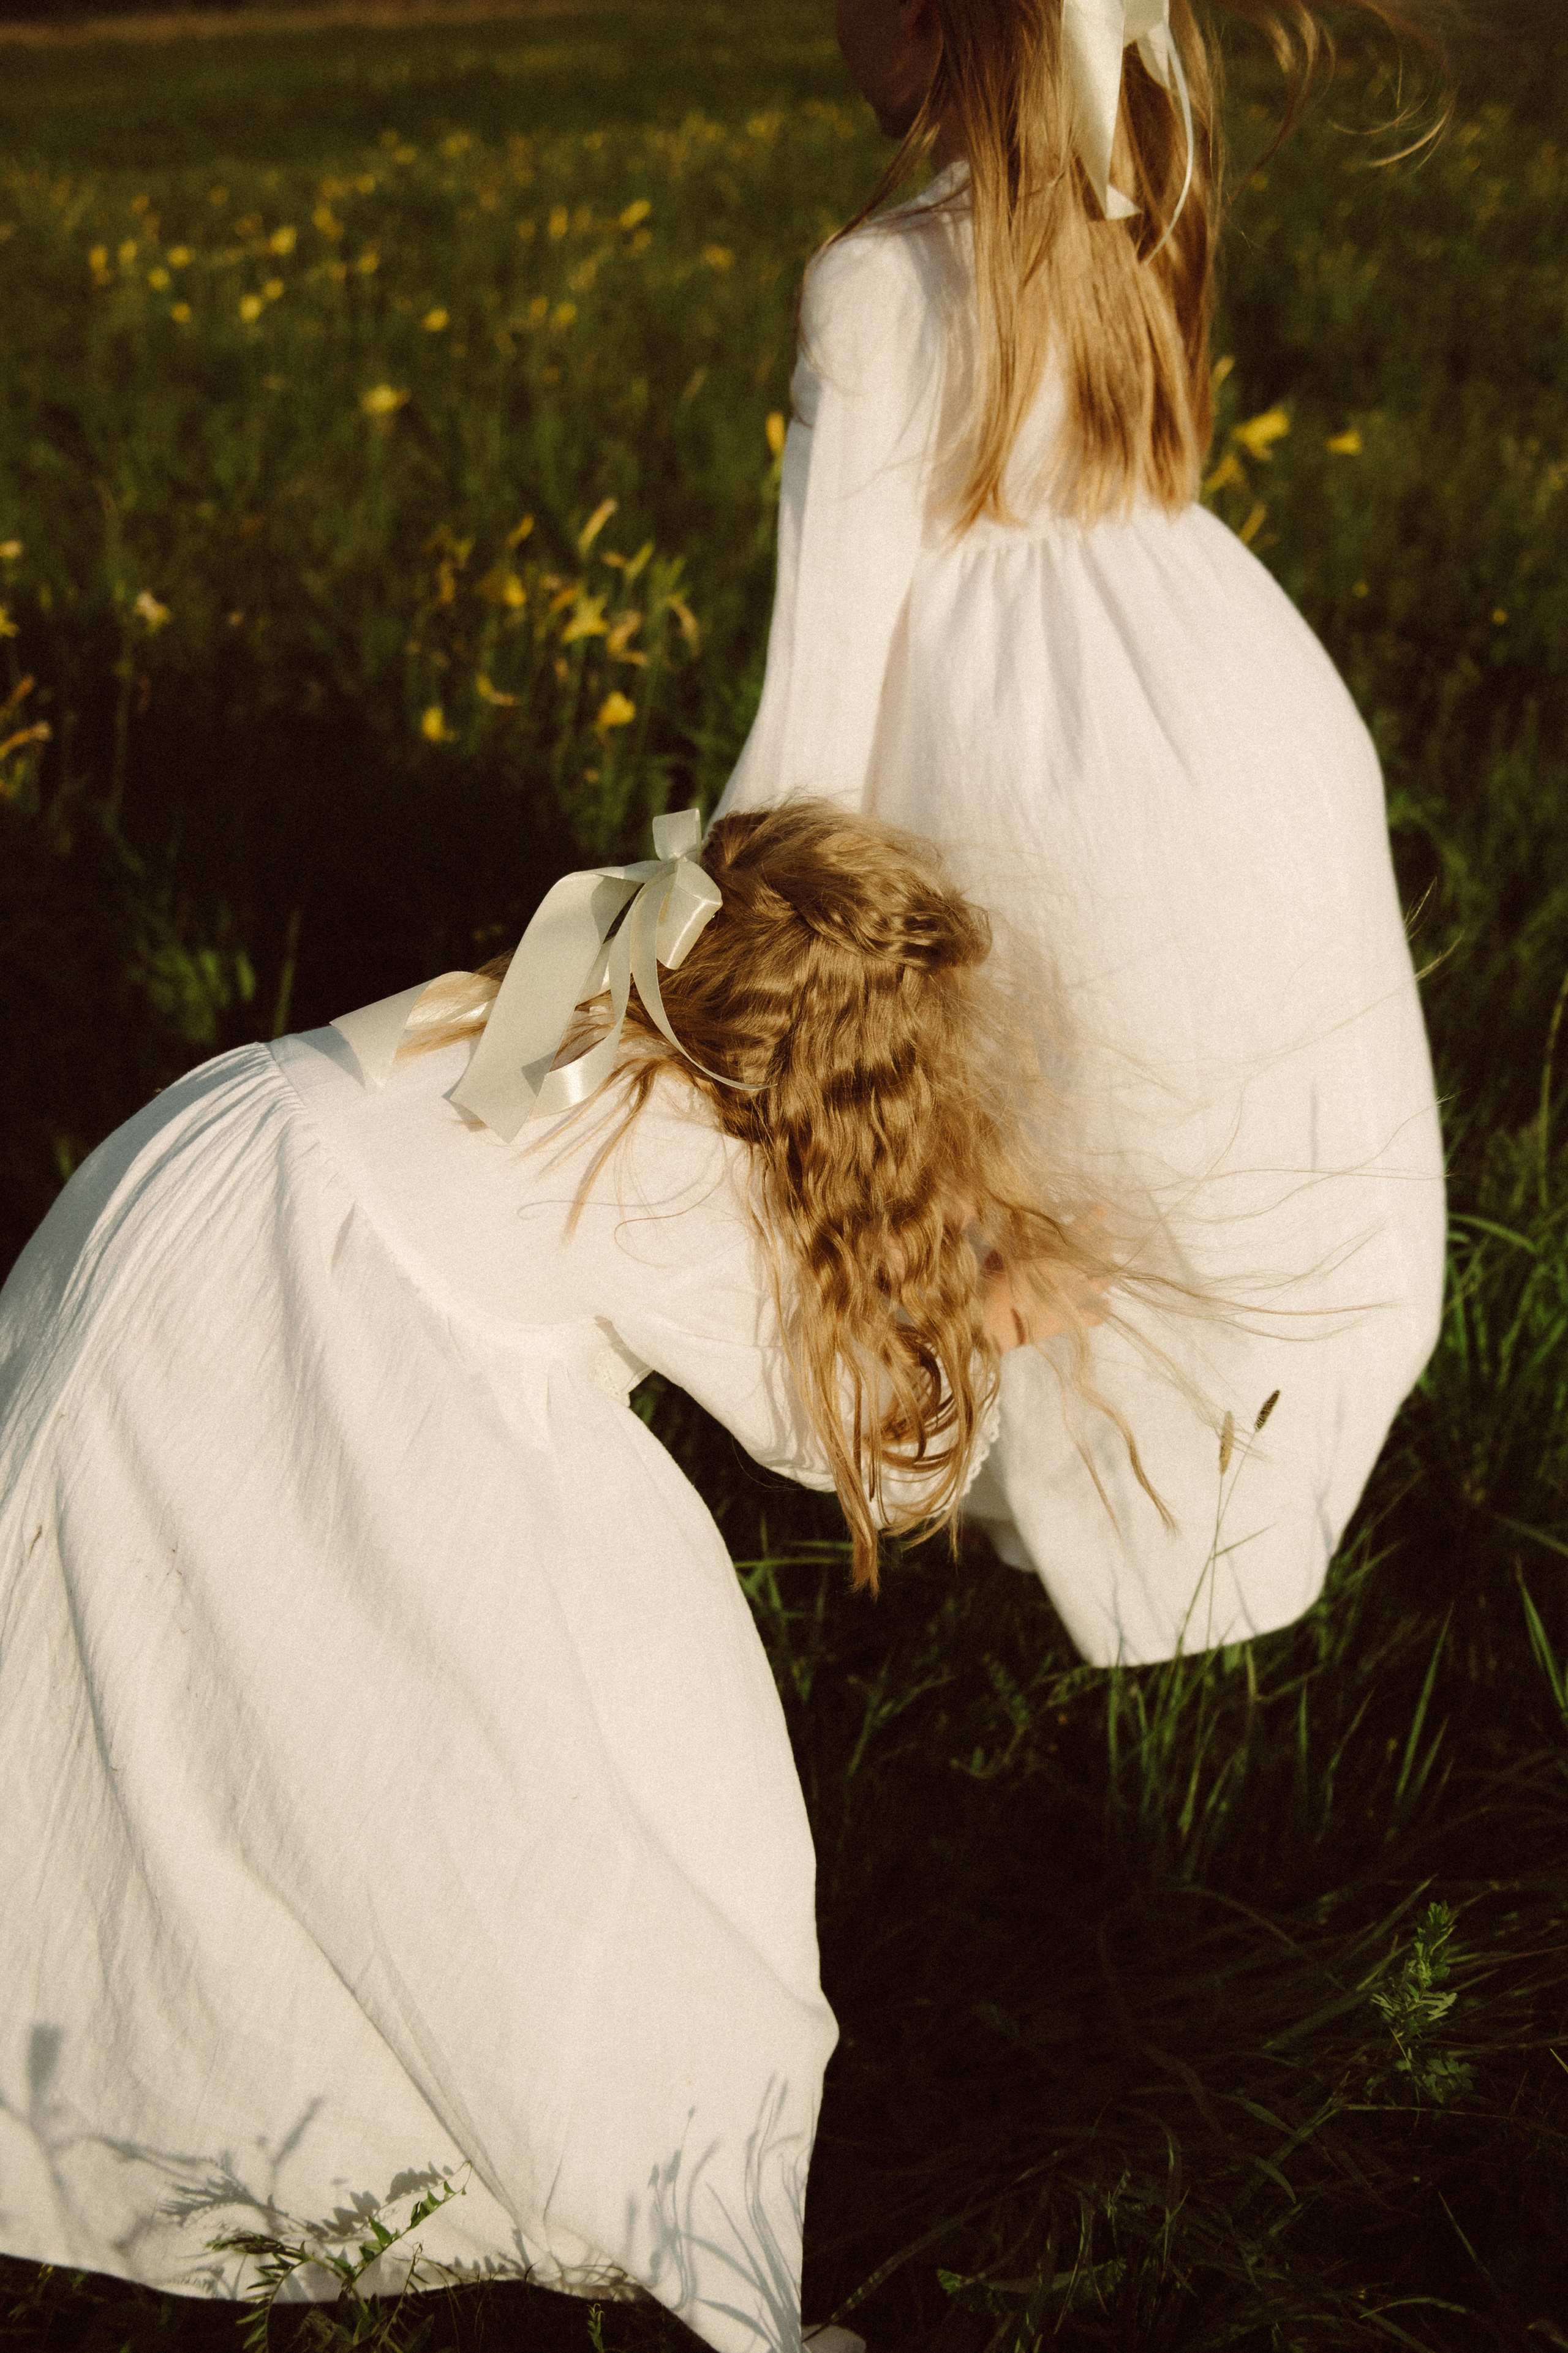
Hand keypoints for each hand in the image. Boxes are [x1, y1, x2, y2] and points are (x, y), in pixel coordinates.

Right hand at [980, 1213, 1111, 1353]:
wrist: (997, 1318)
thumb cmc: (996, 1279)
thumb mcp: (1005, 1248)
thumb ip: (1019, 1235)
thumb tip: (1023, 1220)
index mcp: (1056, 1251)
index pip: (1081, 1229)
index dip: (1094, 1217)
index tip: (1104, 1208)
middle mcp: (1071, 1271)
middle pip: (1096, 1256)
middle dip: (1104, 1246)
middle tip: (1109, 1240)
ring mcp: (1074, 1296)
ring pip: (1100, 1283)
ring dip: (1106, 1275)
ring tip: (1111, 1271)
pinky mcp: (1071, 1318)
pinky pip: (1094, 1316)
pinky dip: (1102, 1311)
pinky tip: (1107, 1307)